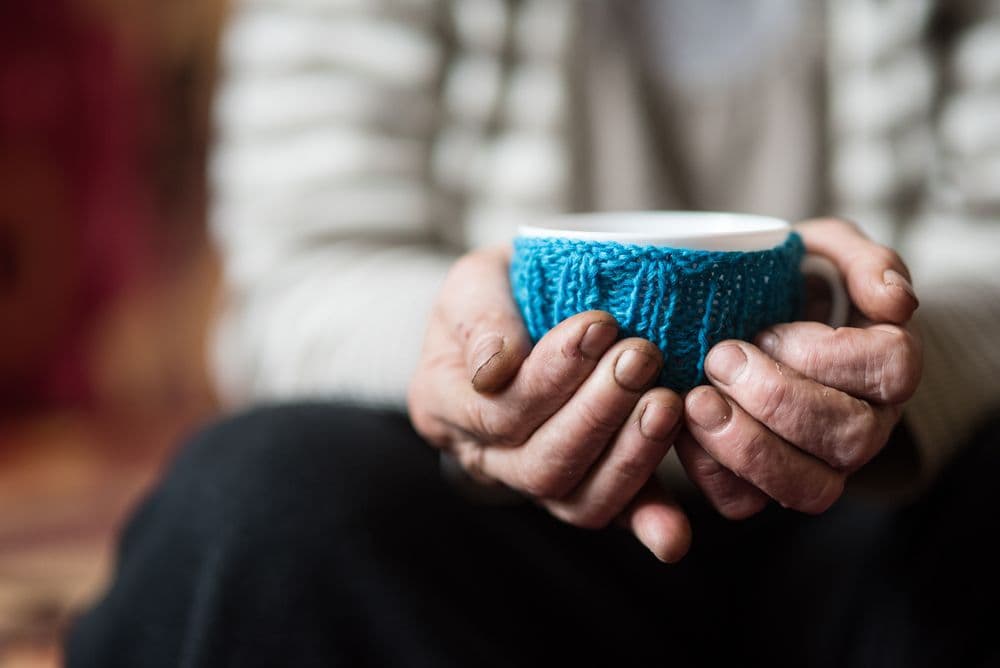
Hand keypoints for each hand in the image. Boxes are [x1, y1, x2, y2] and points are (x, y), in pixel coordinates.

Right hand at [408, 246, 690, 560]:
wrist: (534, 301)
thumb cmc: (503, 288)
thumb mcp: (475, 282)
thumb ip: (478, 319)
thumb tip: (494, 369)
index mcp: (443, 402)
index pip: (496, 411)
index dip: (551, 376)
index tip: (600, 325)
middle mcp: (483, 455)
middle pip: (539, 464)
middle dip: (596, 414)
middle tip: (641, 359)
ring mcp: (534, 479)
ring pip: (575, 499)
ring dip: (629, 455)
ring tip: (667, 403)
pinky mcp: (586, 488)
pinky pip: (614, 516)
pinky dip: (646, 520)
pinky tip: (673, 531)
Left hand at [676, 218, 922, 517]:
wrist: (732, 318)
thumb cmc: (786, 283)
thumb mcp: (824, 250)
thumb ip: (864, 261)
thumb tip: (896, 302)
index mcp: (887, 365)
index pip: (887, 370)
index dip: (823, 354)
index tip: (767, 330)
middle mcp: (864, 424)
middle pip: (848, 435)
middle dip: (776, 398)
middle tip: (719, 358)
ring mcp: (819, 464)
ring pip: (808, 487)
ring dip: (746, 446)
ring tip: (697, 401)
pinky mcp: (764, 486)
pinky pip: (745, 503)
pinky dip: (709, 471)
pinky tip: (683, 429)